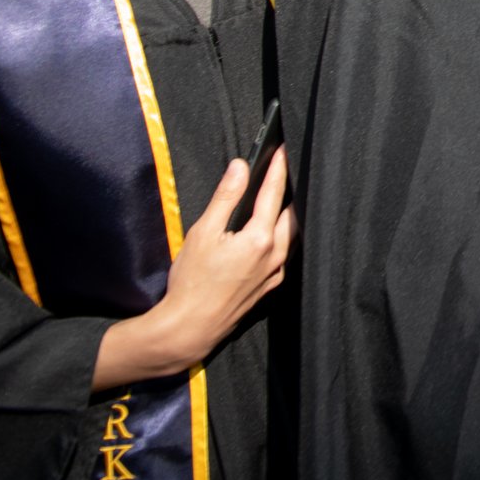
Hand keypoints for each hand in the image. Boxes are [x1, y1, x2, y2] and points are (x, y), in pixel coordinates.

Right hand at [92, 148, 295, 391]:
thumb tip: (240, 167)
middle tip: (284, 171)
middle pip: (290, 214)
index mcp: (259, 239)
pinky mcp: (269, 287)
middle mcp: (274, 256)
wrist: (189, 329)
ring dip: (287, 214)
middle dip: (288, 190)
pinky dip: (282, 236)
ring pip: (290, 235)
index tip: (281, 150)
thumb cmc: (191, 282)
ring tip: (281, 196)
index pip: (274, 193)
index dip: (277, 169)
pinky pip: (284, 254)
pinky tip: (273, 231)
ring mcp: (274, 274)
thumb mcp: (203, 232)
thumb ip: (225, 197)